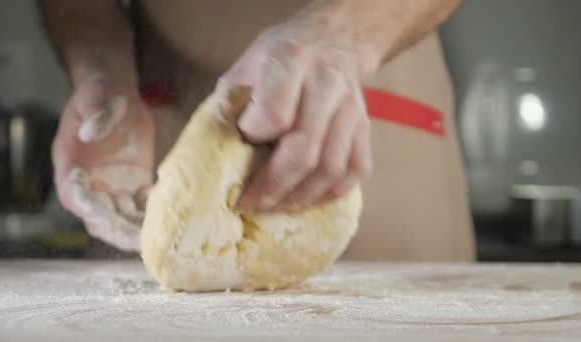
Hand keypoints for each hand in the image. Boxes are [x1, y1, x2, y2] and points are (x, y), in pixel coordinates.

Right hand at [52, 75, 153, 250]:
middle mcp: (91, 182)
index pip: (75, 196)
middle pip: (99, 217)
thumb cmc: (101, 93)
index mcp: (71, 164)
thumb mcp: (96, 96)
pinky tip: (172, 220)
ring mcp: (113, 187)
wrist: (118, 95)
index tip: (106, 218)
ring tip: (158, 241)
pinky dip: (153, 216)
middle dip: (117, 231)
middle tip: (139, 242)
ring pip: (122, 218)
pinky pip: (143, 207)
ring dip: (137, 231)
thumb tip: (90, 131)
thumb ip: (94, 112)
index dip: (89, 209)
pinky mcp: (135, 185)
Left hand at [218, 20, 372, 211]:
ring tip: (276, 207)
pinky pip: (354, 172)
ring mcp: (351, 109)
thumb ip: (230, 107)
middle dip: (273, 187)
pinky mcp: (365, 129)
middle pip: (304, 151)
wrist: (332, 39)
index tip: (236, 153)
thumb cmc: (278, 59)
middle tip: (250, 204)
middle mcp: (326, 84)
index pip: (274, 115)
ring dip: (300, 197)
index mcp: (290, 61)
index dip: (253, 140)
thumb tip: (215, 160)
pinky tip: (307, 199)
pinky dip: (330, 194)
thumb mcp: (244, 68)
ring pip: (331, 169)